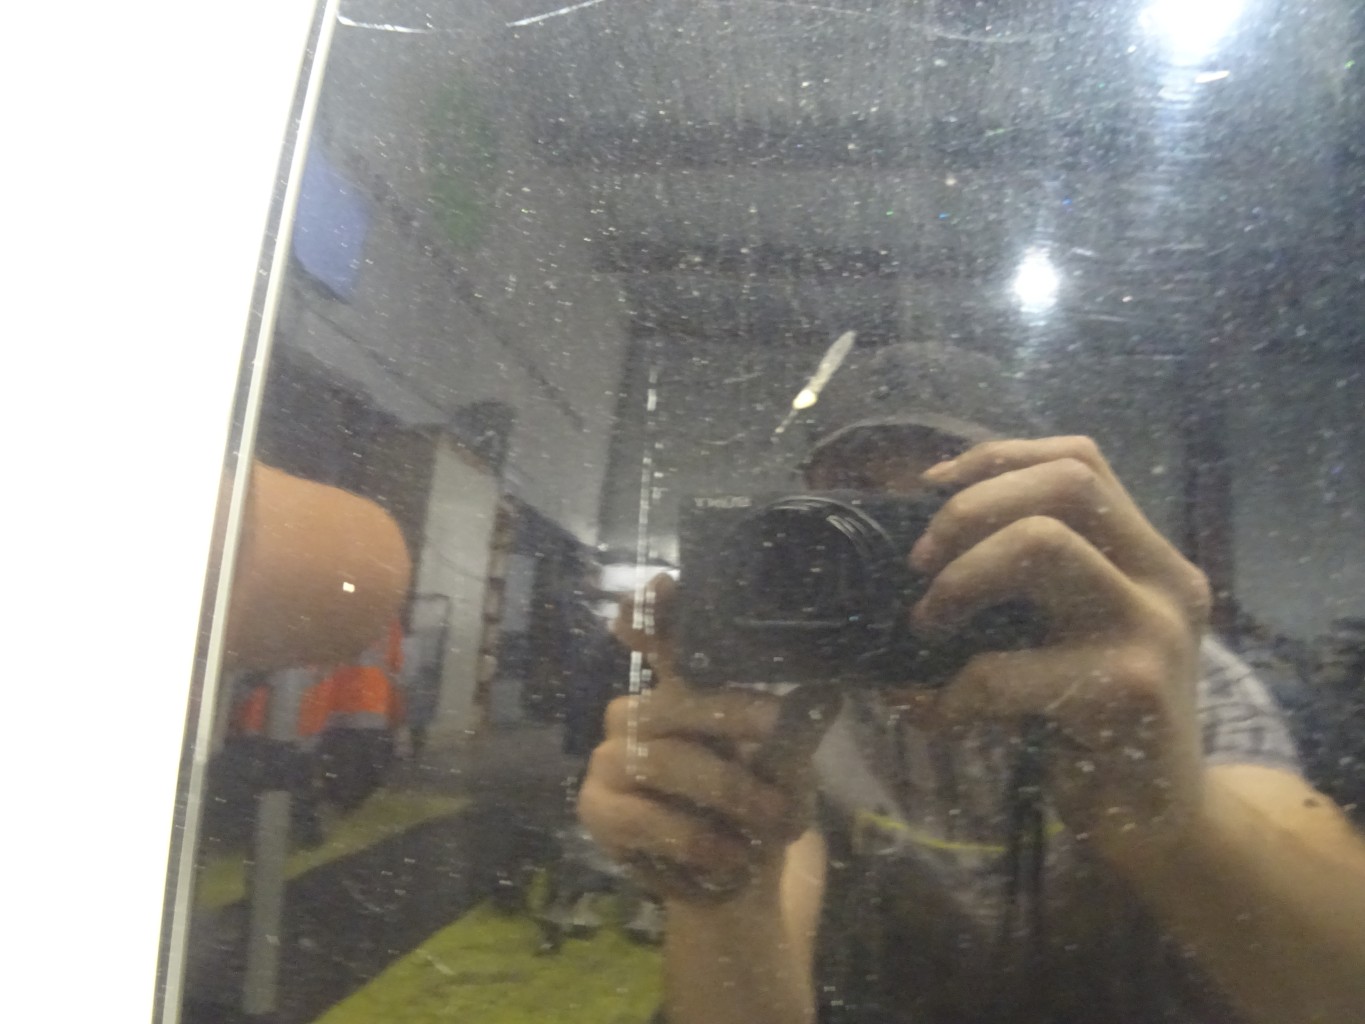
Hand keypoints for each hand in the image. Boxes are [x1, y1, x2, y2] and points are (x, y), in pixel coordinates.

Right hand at [577, 575, 835, 902]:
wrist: (736, 878)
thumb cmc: (758, 804)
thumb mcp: (788, 764)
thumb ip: (796, 727)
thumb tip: (826, 689)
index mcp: (681, 689)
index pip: (659, 636)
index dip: (653, 608)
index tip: (662, 583)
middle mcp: (638, 712)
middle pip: (673, 698)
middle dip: (731, 715)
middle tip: (778, 728)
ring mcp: (610, 757)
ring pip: (665, 759)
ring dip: (728, 791)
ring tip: (774, 819)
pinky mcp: (597, 807)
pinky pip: (645, 816)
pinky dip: (698, 838)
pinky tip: (732, 854)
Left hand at [907, 436, 1211, 863]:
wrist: (1162, 822)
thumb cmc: (1095, 723)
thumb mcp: (1074, 634)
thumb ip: (1029, 584)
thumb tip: (917, 545)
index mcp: (1148, 555)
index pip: (1079, 459)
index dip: (996, 458)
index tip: (931, 488)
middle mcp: (1164, 579)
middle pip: (1067, 482)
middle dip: (970, 508)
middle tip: (919, 563)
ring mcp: (1152, 631)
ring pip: (1042, 542)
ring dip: (959, 577)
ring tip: (926, 625)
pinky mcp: (1128, 692)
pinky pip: (1007, 668)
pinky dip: (952, 690)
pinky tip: (940, 716)